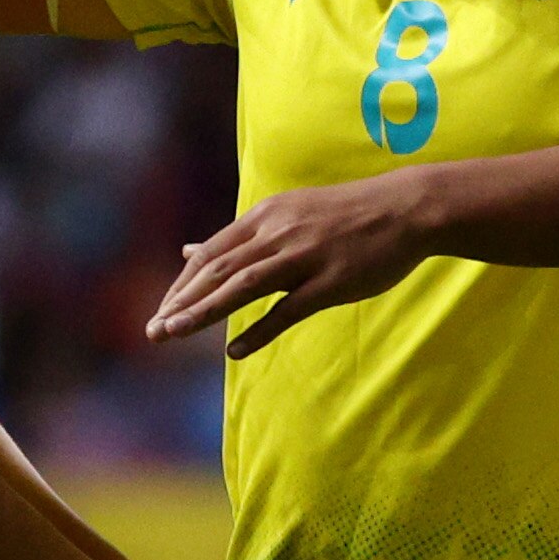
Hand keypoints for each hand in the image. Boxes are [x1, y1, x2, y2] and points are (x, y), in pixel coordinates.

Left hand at [148, 177, 433, 357]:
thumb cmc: (346, 216)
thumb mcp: (285, 215)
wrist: (405, 208)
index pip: (212, 254)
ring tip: (175, 333)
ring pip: (243, 286)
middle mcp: (278, 233)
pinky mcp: (331, 281)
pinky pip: (288, 309)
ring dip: (204, 311)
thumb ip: (238, 238)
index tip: (161, 312)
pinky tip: (235, 351)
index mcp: (266, 217)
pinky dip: (259, 329)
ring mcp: (305, 256)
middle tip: (153, 332)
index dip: (182, 285)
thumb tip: (188, 250)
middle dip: (181, 302)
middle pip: (218, 270)